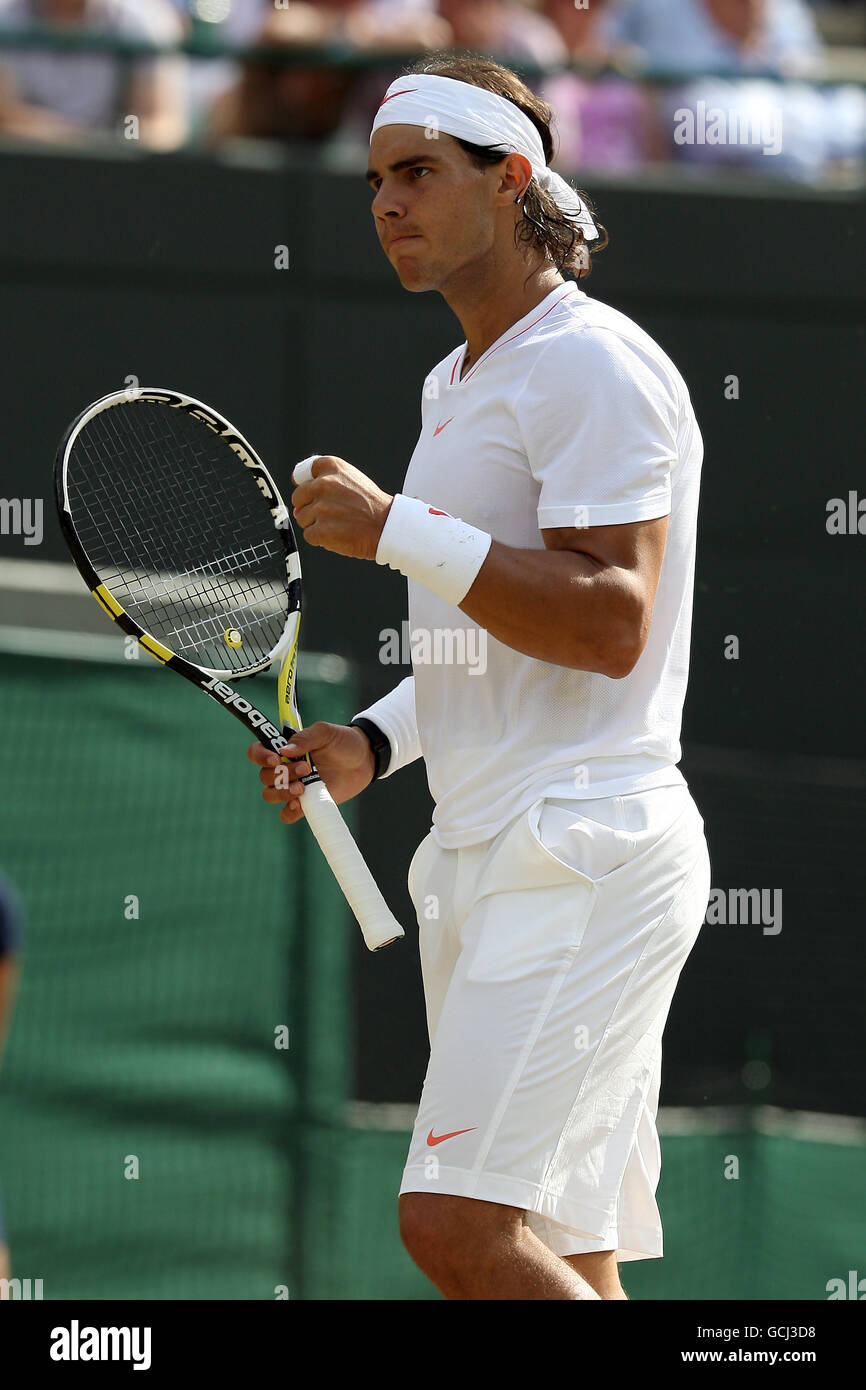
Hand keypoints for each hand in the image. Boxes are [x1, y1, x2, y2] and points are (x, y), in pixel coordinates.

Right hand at [247, 722, 375, 824]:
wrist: (364, 760)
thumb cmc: (343, 741)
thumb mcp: (325, 732)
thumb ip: (305, 738)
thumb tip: (284, 750)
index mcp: (284, 749)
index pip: (257, 752)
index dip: (260, 756)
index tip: (275, 758)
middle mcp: (284, 768)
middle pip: (264, 776)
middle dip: (281, 774)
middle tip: (305, 769)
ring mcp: (294, 786)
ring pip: (271, 795)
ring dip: (282, 793)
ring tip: (302, 788)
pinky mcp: (305, 803)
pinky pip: (286, 815)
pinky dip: (288, 812)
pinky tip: (300, 805)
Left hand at [291, 456, 392, 559]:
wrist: (387, 527)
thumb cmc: (372, 506)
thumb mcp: (352, 479)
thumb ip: (325, 483)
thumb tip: (299, 504)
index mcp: (332, 468)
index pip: (303, 472)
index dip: (307, 484)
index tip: (314, 492)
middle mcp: (324, 484)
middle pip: (298, 497)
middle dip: (309, 507)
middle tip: (331, 512)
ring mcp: (321, 508)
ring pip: (302, 518)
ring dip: (316, 524)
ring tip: (337, 523)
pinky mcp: (321, 529)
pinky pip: (308, 535)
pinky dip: (320, 538)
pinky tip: (336, 533)